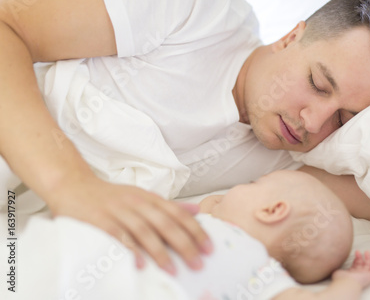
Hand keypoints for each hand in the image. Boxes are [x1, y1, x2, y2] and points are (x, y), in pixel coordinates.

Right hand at [46, 175, 212, 274]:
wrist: (74, 186)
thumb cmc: (111, 196)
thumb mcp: (142, 196)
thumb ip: (168, 206)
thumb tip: (196, 211)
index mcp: (149, 198)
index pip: (178, 214)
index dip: (195, 230)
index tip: (208, 247)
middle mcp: (137, 203)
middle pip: (165, 223)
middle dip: (184, 244)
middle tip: (198, 263)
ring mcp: (119, 211)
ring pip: (144, 231)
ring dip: (160, 252)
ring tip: (173, 270)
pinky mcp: (100, 221)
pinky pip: (118, 237)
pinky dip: (130, 250)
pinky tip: (140, 264)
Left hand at [332, 250, 369, 287]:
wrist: (347, 283)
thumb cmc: (341, 279)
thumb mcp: (337, 271)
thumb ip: (338, 267)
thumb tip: (335, 264)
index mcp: (351, 274)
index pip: (355, 266)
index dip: (355, 259)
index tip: (355, 253)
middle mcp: (358, 274)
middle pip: (361, 265)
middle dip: (360, 257)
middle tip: (358, 251)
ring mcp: (364, 275)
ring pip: (368, 266)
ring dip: (368, 258)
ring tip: (367, 251)